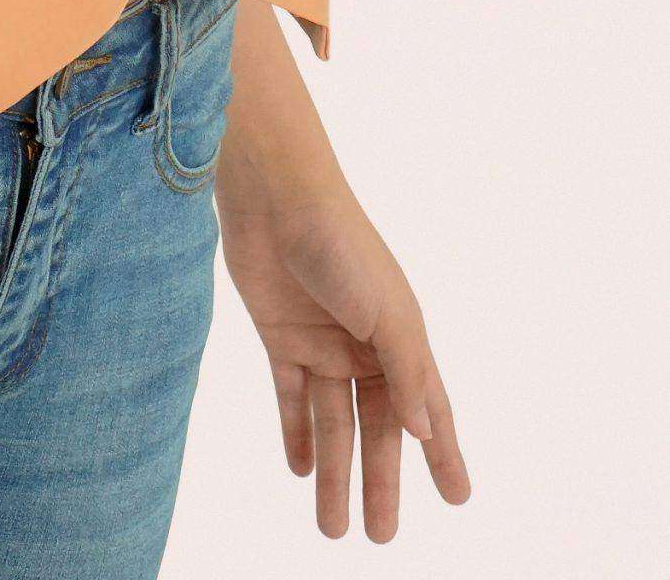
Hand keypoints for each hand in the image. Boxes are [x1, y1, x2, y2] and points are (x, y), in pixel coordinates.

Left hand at [216, 180, 471, 541]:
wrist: (275, 196)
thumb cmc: (341, 244)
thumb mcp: (385, 312)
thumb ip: (405, 373)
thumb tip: (425, 433)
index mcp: (401, 338)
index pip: (428, 410)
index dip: (443, 454)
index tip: (458, 499)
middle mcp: (365, 347)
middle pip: (376, 429)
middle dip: (379, 482)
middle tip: (380, 537)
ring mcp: (322, 343)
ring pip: (331, 423)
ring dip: (332, 473)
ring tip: (332, 528)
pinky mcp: (280, 337)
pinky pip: (291, 397)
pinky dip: (295, 433)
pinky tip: (299, 469)